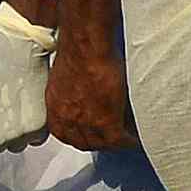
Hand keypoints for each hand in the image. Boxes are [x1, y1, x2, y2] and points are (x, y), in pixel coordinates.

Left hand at [44, 27, 135, 153]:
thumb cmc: (76, 51)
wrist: (85, 46)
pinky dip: (129, 140)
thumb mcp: (64, 77)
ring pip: (103, 143)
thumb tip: (82, 96)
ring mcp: (85, 123)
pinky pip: (120, 139)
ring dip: (114, 142)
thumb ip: (69, 93)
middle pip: (84, 142)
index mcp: (54, 108)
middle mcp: (66, 119)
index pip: (66, 134)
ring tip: (125, 137)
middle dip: (98, 141)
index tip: (91, 134)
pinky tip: (135, 137)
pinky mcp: (106, 122)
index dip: (81, 135)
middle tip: (111, 137)